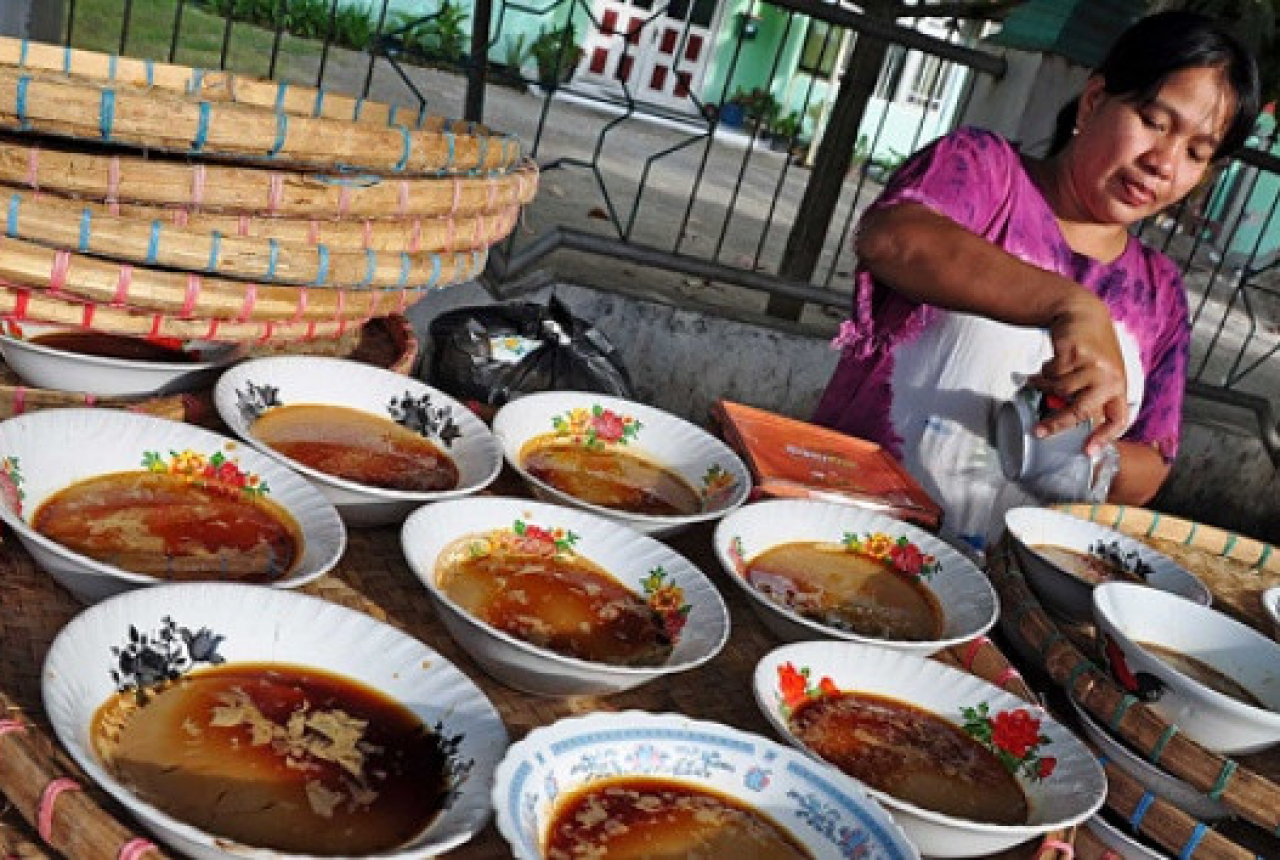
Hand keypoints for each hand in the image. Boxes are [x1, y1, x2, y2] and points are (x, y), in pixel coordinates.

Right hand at [1029, 291, 1127, 453]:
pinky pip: (1051, 374)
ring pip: (1060, 390)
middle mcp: (1109, 378)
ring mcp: (1092, 366)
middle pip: (1081, 411)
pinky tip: (1043, 368)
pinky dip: (1043, 373)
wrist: (1083, 313)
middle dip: (1057, 423)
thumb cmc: (1091, 347)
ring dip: (1045, 387)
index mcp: (1119, 386)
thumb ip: (1089, 394)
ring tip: (1036, 382)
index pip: (1118, 419)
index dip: (1104, 437)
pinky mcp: (1075, 354)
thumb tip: (1064, 419)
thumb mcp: (1100, 372)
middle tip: (1038, 432)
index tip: (1088, 451)